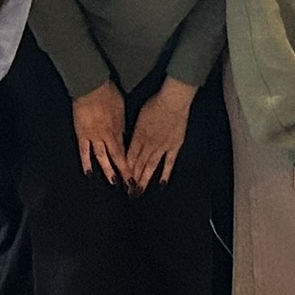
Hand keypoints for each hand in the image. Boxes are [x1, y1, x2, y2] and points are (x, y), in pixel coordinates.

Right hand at [72, 81, 127, 185]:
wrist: (92, 87)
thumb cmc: (108, 94)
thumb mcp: (121, 109)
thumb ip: (122, 125)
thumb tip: (124, 135)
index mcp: (119, 129)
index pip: (127, 150)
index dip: (132, 163)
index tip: (137, 174)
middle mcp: (109, 136)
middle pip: (118, 157)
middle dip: (125, 172)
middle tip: (130, 186)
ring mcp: (95, 137)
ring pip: (103, 158)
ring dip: (109, 171)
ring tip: (114, 183)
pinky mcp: (82, 135)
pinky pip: (84, 152)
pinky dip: (87, 163)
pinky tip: (89, 174)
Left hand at [123, 78, 195, 192]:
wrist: (172, 102)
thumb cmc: (155, 104)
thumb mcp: (138, 116)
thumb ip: (134, 130)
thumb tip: (128, 139)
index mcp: (138, 136)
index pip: (129, 156)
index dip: (124, 169)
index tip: (121, 179)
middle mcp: (148, 145)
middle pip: (138, 164)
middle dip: (132, 179)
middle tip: (128, 192)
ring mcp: (161, 147)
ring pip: (150, 166)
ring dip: (144, 179)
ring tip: (139, 192)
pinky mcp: (174, 147)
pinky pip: (169, 163)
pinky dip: (165, 174)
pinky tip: (161, 185)